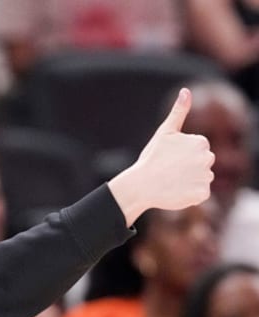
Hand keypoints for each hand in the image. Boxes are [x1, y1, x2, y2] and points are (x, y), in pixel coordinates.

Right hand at [108, 88, 214, 225]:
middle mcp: (208, 159)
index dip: (182, 154)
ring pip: (201, 178)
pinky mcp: (203, 194)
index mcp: (201, 142)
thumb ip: (179, 111)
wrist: (141, 185)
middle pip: (202, 163)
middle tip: (169, 170)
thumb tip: (186, 90)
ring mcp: (206, 177)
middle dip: (188, 167)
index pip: (198, 149)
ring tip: (171, 181)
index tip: (169, 158)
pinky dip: (190, 194)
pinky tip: (176, 191)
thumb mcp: (164, 132)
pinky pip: (200, 194)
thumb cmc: (151, 157)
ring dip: (189, 181)